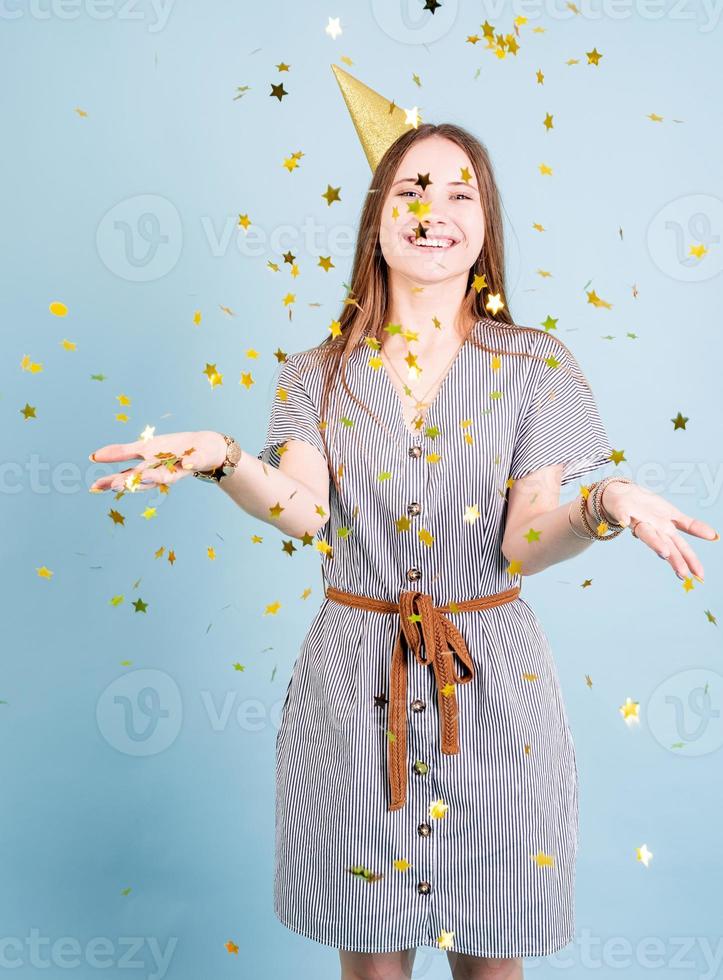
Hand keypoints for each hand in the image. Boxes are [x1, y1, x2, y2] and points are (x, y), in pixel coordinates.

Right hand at [88, 431, 228, 492]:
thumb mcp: (143, 448)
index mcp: (147, 470)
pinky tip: (186, 464)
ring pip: (165, 476)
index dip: (111, 482)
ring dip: (155, 477)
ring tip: (141, 476)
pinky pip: (194, 462)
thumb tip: (92, 457)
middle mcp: (161, 473)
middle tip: (114, 485)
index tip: (95, 487)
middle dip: (130, 483)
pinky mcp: (195, 461)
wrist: (202, 447)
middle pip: (142, 480)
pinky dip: (190, 463)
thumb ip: (120, 452)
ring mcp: (178, 469)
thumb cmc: (171, 449)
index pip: (126, 477)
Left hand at [599, 480, 717, 581]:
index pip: (681, 546)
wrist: (624, 497)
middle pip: (666, 546)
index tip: (698, 574)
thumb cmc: (649, 508)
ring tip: (664, 553)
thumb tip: (715, 536)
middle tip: (683, 575)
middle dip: (675, 560)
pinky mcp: (624, 513)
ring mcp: (638, 522)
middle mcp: (653, 530)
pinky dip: (623, 517)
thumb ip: (692, 526)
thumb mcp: (673, 515)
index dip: (689, 560)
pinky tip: (624, 521)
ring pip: (647, 534)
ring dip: (655, 543)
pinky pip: (623, 513)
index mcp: (665, 531)